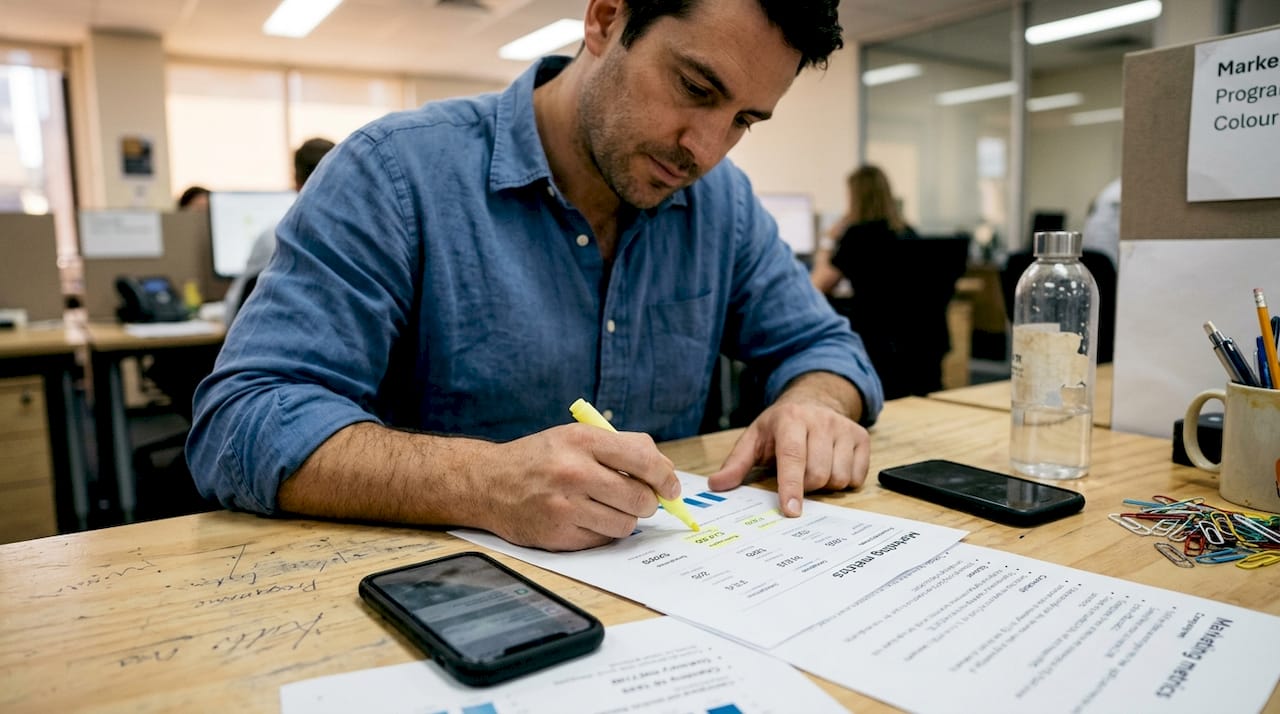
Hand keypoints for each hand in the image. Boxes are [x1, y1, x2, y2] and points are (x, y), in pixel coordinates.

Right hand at [482, 424, 680, 550]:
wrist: (489, 483)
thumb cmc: (540, 459)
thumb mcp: (576, 437)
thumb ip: (621, 447)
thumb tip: (665, 472)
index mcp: (581, 440)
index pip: (642, 459)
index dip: (665, 477)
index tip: (671, 487)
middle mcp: (573, 472)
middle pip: (639, 497)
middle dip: (648, 502)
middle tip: (639, 499)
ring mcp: (565, 506)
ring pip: (625, 523)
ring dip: (625, 518)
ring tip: (606, 506)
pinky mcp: (559, 535)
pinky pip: (603, 539)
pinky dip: (602, 531)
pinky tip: (585, 517)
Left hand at [708, 377, 869, 516]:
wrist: (812, 401)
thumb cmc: (780, 427)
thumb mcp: (755, 439)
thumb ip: (736, 463)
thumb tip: (716, 484)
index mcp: (790, 419)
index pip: (792, 457)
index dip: (791, 486)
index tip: (791, 511)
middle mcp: (820, 420)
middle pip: (817, 474)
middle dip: (806, 486)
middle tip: (796, 477)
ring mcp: (844, 428)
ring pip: (839, 478)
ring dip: (825, 485)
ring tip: (813, 468)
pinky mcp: (862, 437)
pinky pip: (856, 477)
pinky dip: (843, 480)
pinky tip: (831, 465)